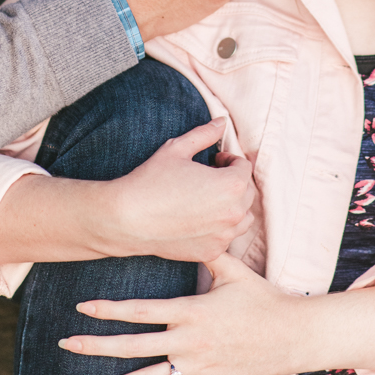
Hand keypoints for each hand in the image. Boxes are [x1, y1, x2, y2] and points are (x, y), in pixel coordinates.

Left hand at [62, 254, 300, 374]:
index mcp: (190, 311)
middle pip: (132, 346)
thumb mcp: (233, 270)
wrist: (292, 336)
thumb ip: (207, 251)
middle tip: (65, 344)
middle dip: (96, 345)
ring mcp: (194, 369)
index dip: (110, 309)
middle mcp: (187, 343)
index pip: (141, 310)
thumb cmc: (262, 299)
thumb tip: (189, 226)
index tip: (82, 306)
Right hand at [101, 120, 255, 260]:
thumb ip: (205, 134)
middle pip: (247, 193)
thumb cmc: (152, 180)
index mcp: (231, 185)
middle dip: (232, 181)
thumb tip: (222, 122)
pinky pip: (226, 238)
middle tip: (210, 177)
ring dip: (232, 206)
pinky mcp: (211, 252)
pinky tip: (199, 220)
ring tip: (208, 199)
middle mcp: (234, 213)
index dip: (229, 159)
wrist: (128, 218)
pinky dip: (220, 229)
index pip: (244, 167)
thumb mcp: (178, 149)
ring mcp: (223, 236)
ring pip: (243, 218)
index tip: (214, 159)